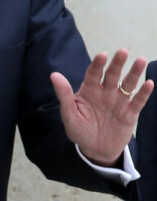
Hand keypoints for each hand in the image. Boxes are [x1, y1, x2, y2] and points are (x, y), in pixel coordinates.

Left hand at [50, 49, 153, 166]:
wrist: (94, 149)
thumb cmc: (79, 129)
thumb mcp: (69, 113)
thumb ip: (64, 94)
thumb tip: (54, 74)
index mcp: (89, 90)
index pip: (94, 74)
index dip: (98, 64)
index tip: (102, 55)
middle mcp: (105, 92)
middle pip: (112, 75)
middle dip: (117, 63)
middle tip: (123, 51)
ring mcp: (118, 102)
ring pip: (128, 84)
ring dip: (134, 73)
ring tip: (141, 60)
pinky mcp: (130, 113)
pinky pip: (138, 101)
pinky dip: (144, 93)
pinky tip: (149, 83)